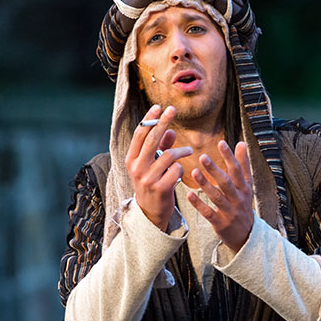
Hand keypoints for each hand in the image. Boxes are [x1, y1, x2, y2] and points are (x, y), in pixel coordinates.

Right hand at [125, 105, 192, 230]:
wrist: (150, 214)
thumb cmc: (152, 184)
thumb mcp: (151, 165)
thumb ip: (160, 148)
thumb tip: (170, 130)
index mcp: (131, 160)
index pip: (139, 134)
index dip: (149, 120)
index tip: (159, 107)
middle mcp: (136, 168)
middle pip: (152, 139)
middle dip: (163, 122)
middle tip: (173, 110)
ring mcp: (147, 178)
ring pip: (168, 155)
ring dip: (181, 150)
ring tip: (189, 150)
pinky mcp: (160, 188)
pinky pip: (176, 169)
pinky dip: (181, 167)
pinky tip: (181, 171)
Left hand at [186, 140, 253, 251]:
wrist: (246, 235)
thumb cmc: (243, 205)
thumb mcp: (247, 186)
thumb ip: (243, 165)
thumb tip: (241, 143)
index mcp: (245, 188)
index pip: (237, 170)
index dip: (230, 157)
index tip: (221, 143)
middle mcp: (239, 199)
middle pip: (226, 183)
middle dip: (215, 170)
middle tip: (203, 156)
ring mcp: (230, 212)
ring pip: (217, 197)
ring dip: (205, 185)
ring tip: (194, 172)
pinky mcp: (220, 223)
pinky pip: (208, 213)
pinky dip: (199, 204)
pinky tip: (189, 194)